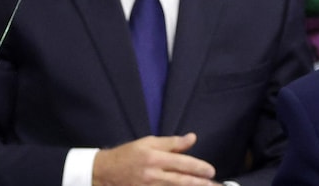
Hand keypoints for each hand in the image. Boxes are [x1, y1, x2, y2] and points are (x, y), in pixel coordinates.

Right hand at [92, 133, 216, 185]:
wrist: (104, 172)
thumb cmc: (128, 155)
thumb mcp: (149, 142)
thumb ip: (172, 143)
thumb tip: (192, 138)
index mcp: (154, 158)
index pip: (182, 163)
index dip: (198, 167)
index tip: (211, 171)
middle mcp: (152, 175)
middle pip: (181, 181)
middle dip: (200, 183)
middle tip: (214, 185)